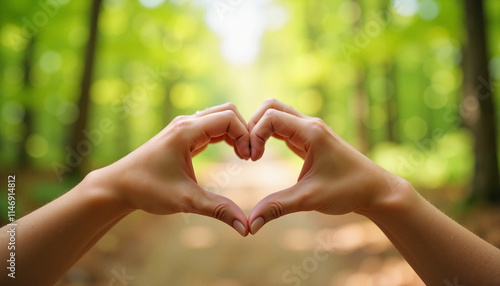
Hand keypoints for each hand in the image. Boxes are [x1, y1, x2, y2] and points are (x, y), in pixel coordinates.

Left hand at [94, 103, 250, 235]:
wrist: (118, 186)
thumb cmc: (147, 190)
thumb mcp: (185, 201)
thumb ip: (218, 210)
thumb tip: (245, 229)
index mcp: (186, 131)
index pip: (228, 118)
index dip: (245, 136)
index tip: (248, 159)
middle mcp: (185, 123)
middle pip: (227, 112)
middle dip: (244, 131)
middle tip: (249, 157)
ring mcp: (183, 128)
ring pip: (219, 117)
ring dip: (235, 133)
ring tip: (243, 157)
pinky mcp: (182, 136)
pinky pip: (211, 127)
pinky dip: (226, 136)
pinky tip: (232, 154)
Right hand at [247, 99, 404, 233]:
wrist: (375, 190)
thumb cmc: (348, 190)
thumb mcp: (310, 199)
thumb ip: (277, 208)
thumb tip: (250, 225)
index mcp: (311, 132)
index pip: (270, 117)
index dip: (254, 135)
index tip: (253, 160)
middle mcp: (310, 125)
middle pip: (271, 107)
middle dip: (253, 125)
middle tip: (249, 152)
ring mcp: (310, 130)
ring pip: (277, 114)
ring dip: (260, 129)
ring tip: (254, 154)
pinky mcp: (310, 140)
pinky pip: (283, 127)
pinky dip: (268, 135)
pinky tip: (263, 154)